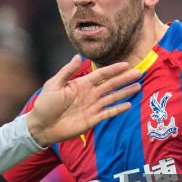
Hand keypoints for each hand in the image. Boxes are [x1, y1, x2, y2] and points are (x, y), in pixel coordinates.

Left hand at [26, 56, 141, 146]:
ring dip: (125, 92)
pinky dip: (118, 109)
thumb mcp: (54, 84)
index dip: (113, 69)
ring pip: (112, 98)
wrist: (42, 126)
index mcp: (81, 84)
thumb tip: (78, 56)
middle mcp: (89, 94)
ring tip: (138, 86)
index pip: (101, 74)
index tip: (126, 64)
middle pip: (111, 85)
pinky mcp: (92, 120)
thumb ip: (67, 72)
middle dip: (124, 79)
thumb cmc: (45, 104)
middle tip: (139, 72)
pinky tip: (128, 105)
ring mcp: (92, 107)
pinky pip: (108, 113)